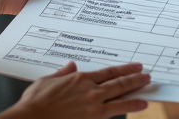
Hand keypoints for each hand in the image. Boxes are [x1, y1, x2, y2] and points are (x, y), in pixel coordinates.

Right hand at [5, 61, 149, 118]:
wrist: (31, 118)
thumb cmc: (35, 102)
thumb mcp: (47, 81)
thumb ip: (62, 73)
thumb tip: (70, 65)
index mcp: (80, 78)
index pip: (108, 72)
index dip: (123, 69)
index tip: (135, 67)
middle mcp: (90, 90)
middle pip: (118, 83)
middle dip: (135, 79)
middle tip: (147, 76)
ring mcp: (93, 105)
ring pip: (120, 97)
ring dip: (136, 94)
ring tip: (147, 92)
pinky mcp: (92, 118)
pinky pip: (114, 112)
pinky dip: (129, 107)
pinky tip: (138, 106)